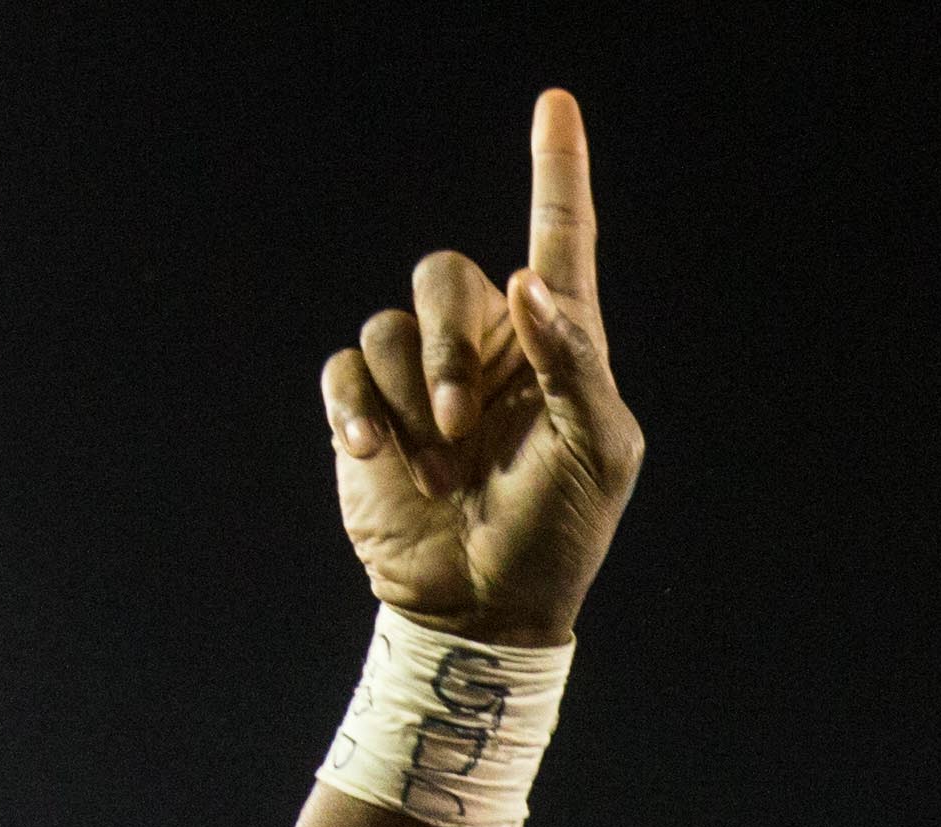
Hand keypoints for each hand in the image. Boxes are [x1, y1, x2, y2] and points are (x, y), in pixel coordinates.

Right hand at [324, 88, 642, 649]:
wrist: (484, 608)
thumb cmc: (557, 533)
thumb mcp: (597, 453)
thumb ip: (575, 362)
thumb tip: (527, 283)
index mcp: (555, 347)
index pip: (558, 241)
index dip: (556, 172)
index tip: (556, 104)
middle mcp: (486, 349)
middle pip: (446, 276)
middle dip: (448, 344)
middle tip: (464, 424)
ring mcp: (420, 380)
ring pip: (389, 326)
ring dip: (409, 395)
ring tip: (438, 465)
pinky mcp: (366, 412)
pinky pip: (344, 369)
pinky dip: (358, 408)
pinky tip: (376, 456)